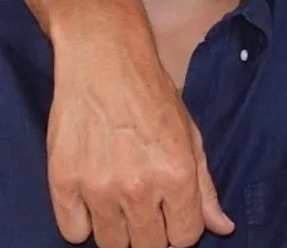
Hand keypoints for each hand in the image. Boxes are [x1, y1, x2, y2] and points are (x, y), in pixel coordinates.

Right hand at [47, 27, 234, 247]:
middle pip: (148, 247)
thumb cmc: (151, 93)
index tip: (171, 211)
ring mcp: (98, 187)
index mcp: (176, 174)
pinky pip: (73, 231)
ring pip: (111, 244)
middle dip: (152, 232)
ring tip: (118, 197)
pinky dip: (83, 220)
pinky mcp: (63, 182)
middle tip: (144, 204)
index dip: (180, 226)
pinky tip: (91, 194)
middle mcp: (138, 187)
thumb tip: (222, 228)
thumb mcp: (190, 134)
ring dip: (118, 228)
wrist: (103, 58)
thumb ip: (205, 187)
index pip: (185, 237)